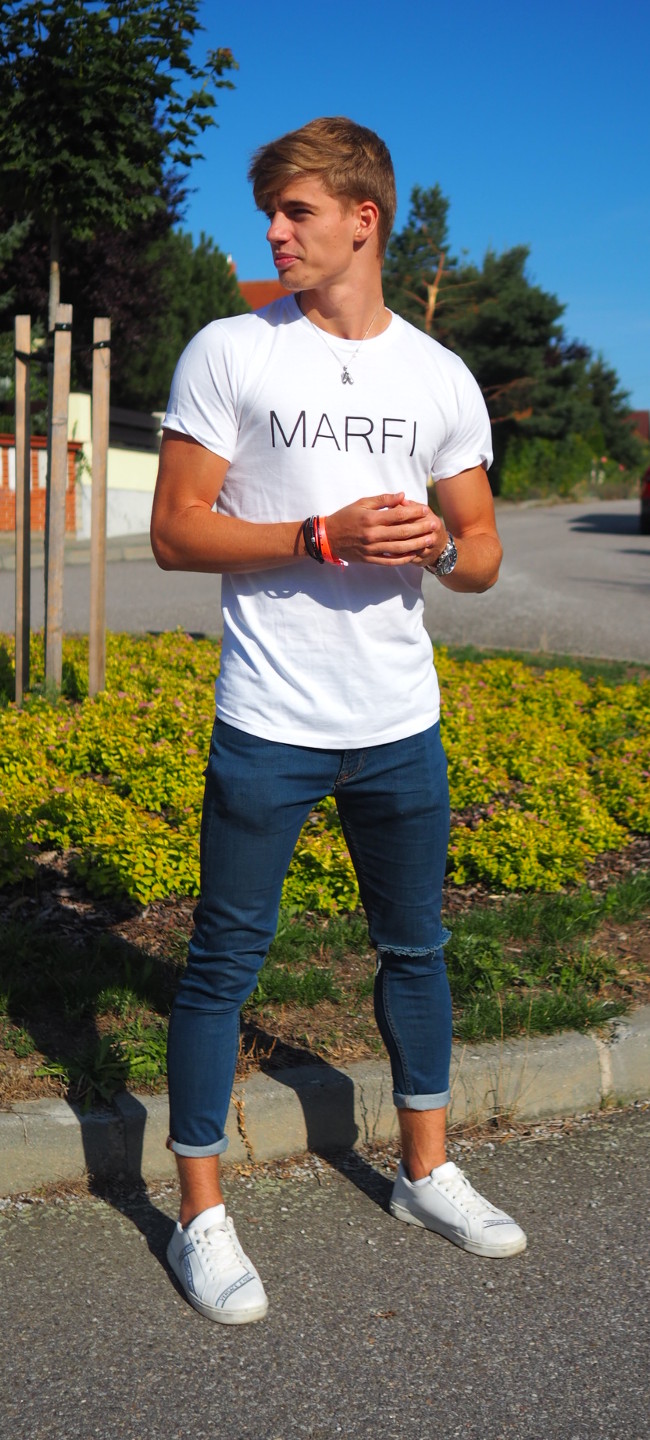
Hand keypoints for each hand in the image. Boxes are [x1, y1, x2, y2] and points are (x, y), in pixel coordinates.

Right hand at [325, 493, 445, 565]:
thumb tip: (402, 496)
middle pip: (402, 532)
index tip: (426, 510)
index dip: (414, 513)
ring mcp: (371, 549)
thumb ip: (383, 500)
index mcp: (371, 518)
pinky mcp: (369, 559)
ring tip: (430, 540)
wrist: (327, 538)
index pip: (397, 515)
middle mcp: (372, 535)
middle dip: (421, 529)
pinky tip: (414, 555)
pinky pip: (390, 561)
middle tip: (434, 525)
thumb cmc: (345, 517)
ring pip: (399, 548)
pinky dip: (403, 559)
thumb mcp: (361, 503)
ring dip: (417, 544)